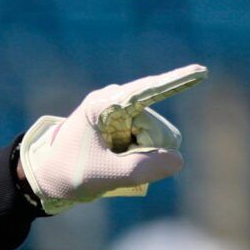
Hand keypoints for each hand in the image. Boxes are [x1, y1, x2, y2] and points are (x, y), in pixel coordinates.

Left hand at [19, 65, 204, 213]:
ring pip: (161, 141)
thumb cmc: (67, 173)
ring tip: (111, 162)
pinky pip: (155, 146)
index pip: (147, 92)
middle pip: (160, 131)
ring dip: (142, 158)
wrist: (47, 178)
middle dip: (146, 153)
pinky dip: (141, 159)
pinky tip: (118, 161)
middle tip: (112, 164)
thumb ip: (139, 170)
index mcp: (104, 106)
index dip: (177, 82)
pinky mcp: (131, 126)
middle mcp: (119, 103)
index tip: (202, 71)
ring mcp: (126, 114)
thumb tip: (178, 160)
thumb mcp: (101, 176)